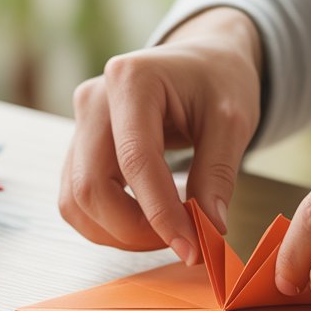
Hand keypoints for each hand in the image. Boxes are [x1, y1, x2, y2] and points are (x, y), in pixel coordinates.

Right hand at [59, 7, 262, 263]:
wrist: (201, 62)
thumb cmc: (218, 81)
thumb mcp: (234, 121)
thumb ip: (219, 174)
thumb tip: (209, 229)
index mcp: (131, 80)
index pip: (135, 161)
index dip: (160, 214)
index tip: (191, 248)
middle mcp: (92, 100)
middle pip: (91, 188)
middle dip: (134, 230)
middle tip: (182, 242)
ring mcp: (79, 126)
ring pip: (77, 202)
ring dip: (119, 233)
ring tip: (167, 232)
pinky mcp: (78, 150)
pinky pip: (77, 202)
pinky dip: (108, 226)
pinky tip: (146, 223)